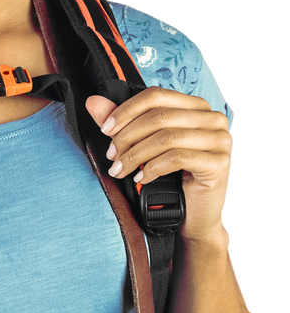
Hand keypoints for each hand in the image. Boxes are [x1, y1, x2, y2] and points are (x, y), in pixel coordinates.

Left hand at [86, 88, 234, 242]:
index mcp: (196, 106)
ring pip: (166, 137)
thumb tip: (93, 102)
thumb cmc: (172, 180)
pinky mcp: (219, 163)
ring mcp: (219, 140)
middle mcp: (212, 118)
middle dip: (128, 136)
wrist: (194, 217)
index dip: (126, 110)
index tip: (105, 129)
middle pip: (159, 116)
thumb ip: (122, 123)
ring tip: (119, 170)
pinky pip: (177, 157)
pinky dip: (152, 168)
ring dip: (135, 155)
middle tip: (111, 155)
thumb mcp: (144, 147)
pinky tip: (141, 178)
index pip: (156, 95)